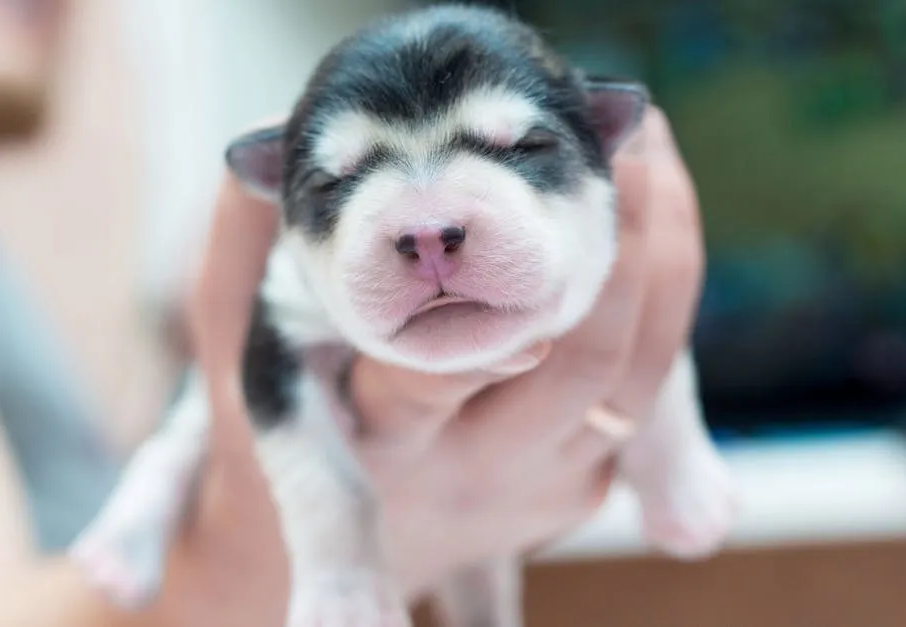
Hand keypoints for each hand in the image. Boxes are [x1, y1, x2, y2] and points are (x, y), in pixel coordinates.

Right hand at [159, 104, 701, 622]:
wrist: (338, 562)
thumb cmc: (287, 438)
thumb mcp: (250, 351)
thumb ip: (242, 252)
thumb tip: (257, 156)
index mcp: (382, 438)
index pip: (440, 370)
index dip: (507, 295)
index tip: (538, 206)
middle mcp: (475, 473)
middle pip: (584, 371)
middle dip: (625, 250)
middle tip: (631, 143)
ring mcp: (543, 490)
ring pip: (638, 384)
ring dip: (663, 264)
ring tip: (652, 160)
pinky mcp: (587, 487)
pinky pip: (652, 394)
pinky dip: (661, 304)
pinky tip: (656, 223)